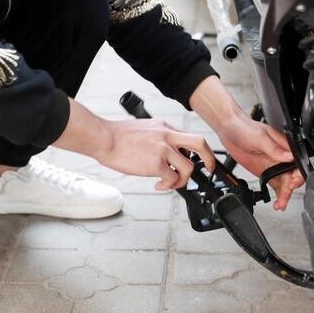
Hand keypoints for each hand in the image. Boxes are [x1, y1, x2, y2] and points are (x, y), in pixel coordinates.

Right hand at [97, 118, 217, 190]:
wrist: (104, 138)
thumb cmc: (117, 136)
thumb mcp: (144, 128)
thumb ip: (157, 137)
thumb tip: (164, 153)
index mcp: (164, 126)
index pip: (187, 138)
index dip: (192, 152)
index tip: (193, 160)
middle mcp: (167, 135)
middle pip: (199, 143)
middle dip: (209, 158)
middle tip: (209, 169)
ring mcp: (163, 149)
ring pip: (188, 166)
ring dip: (183, 179)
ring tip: (171, 183)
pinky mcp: (156, 163)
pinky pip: (172, 179)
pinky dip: (168, 186)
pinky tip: (158, 185)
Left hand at [189, 76, 304, 210]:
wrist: (229, 130)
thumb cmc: (245, 127)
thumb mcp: (260, 138)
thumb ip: (275, 149)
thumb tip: (289, 156)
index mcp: (285, 146)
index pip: (298, 162)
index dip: (298, 175)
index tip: (292, 182)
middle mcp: (281, 156)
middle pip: (293, 176)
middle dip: (291, 188)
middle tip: (284, 197)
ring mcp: (274, 165)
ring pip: (285, 183)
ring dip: (285, 195)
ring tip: (280, 205)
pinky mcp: (265, 172)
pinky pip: (275, 185)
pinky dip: (278, 195)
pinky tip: (277, 203)